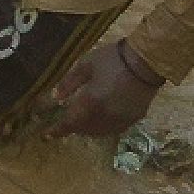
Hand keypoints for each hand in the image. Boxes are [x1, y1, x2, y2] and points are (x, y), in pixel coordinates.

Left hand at [46, 40, 161, 137]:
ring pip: (99, 132)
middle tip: (65, 121)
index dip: (57, 130)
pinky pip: (114, 129)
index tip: (47, 135)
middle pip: (84, 129)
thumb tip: (56, 97)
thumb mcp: (86, 64)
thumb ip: (69, 82)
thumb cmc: (113, 59)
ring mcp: (121, 120)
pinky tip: (100, 119)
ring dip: (87, 129)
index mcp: (91, 102)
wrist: (146, 62)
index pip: (70, 122)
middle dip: (73, 127)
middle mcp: (105, 116)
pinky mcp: (134, 119)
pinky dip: (103, 128)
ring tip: (81, 121)